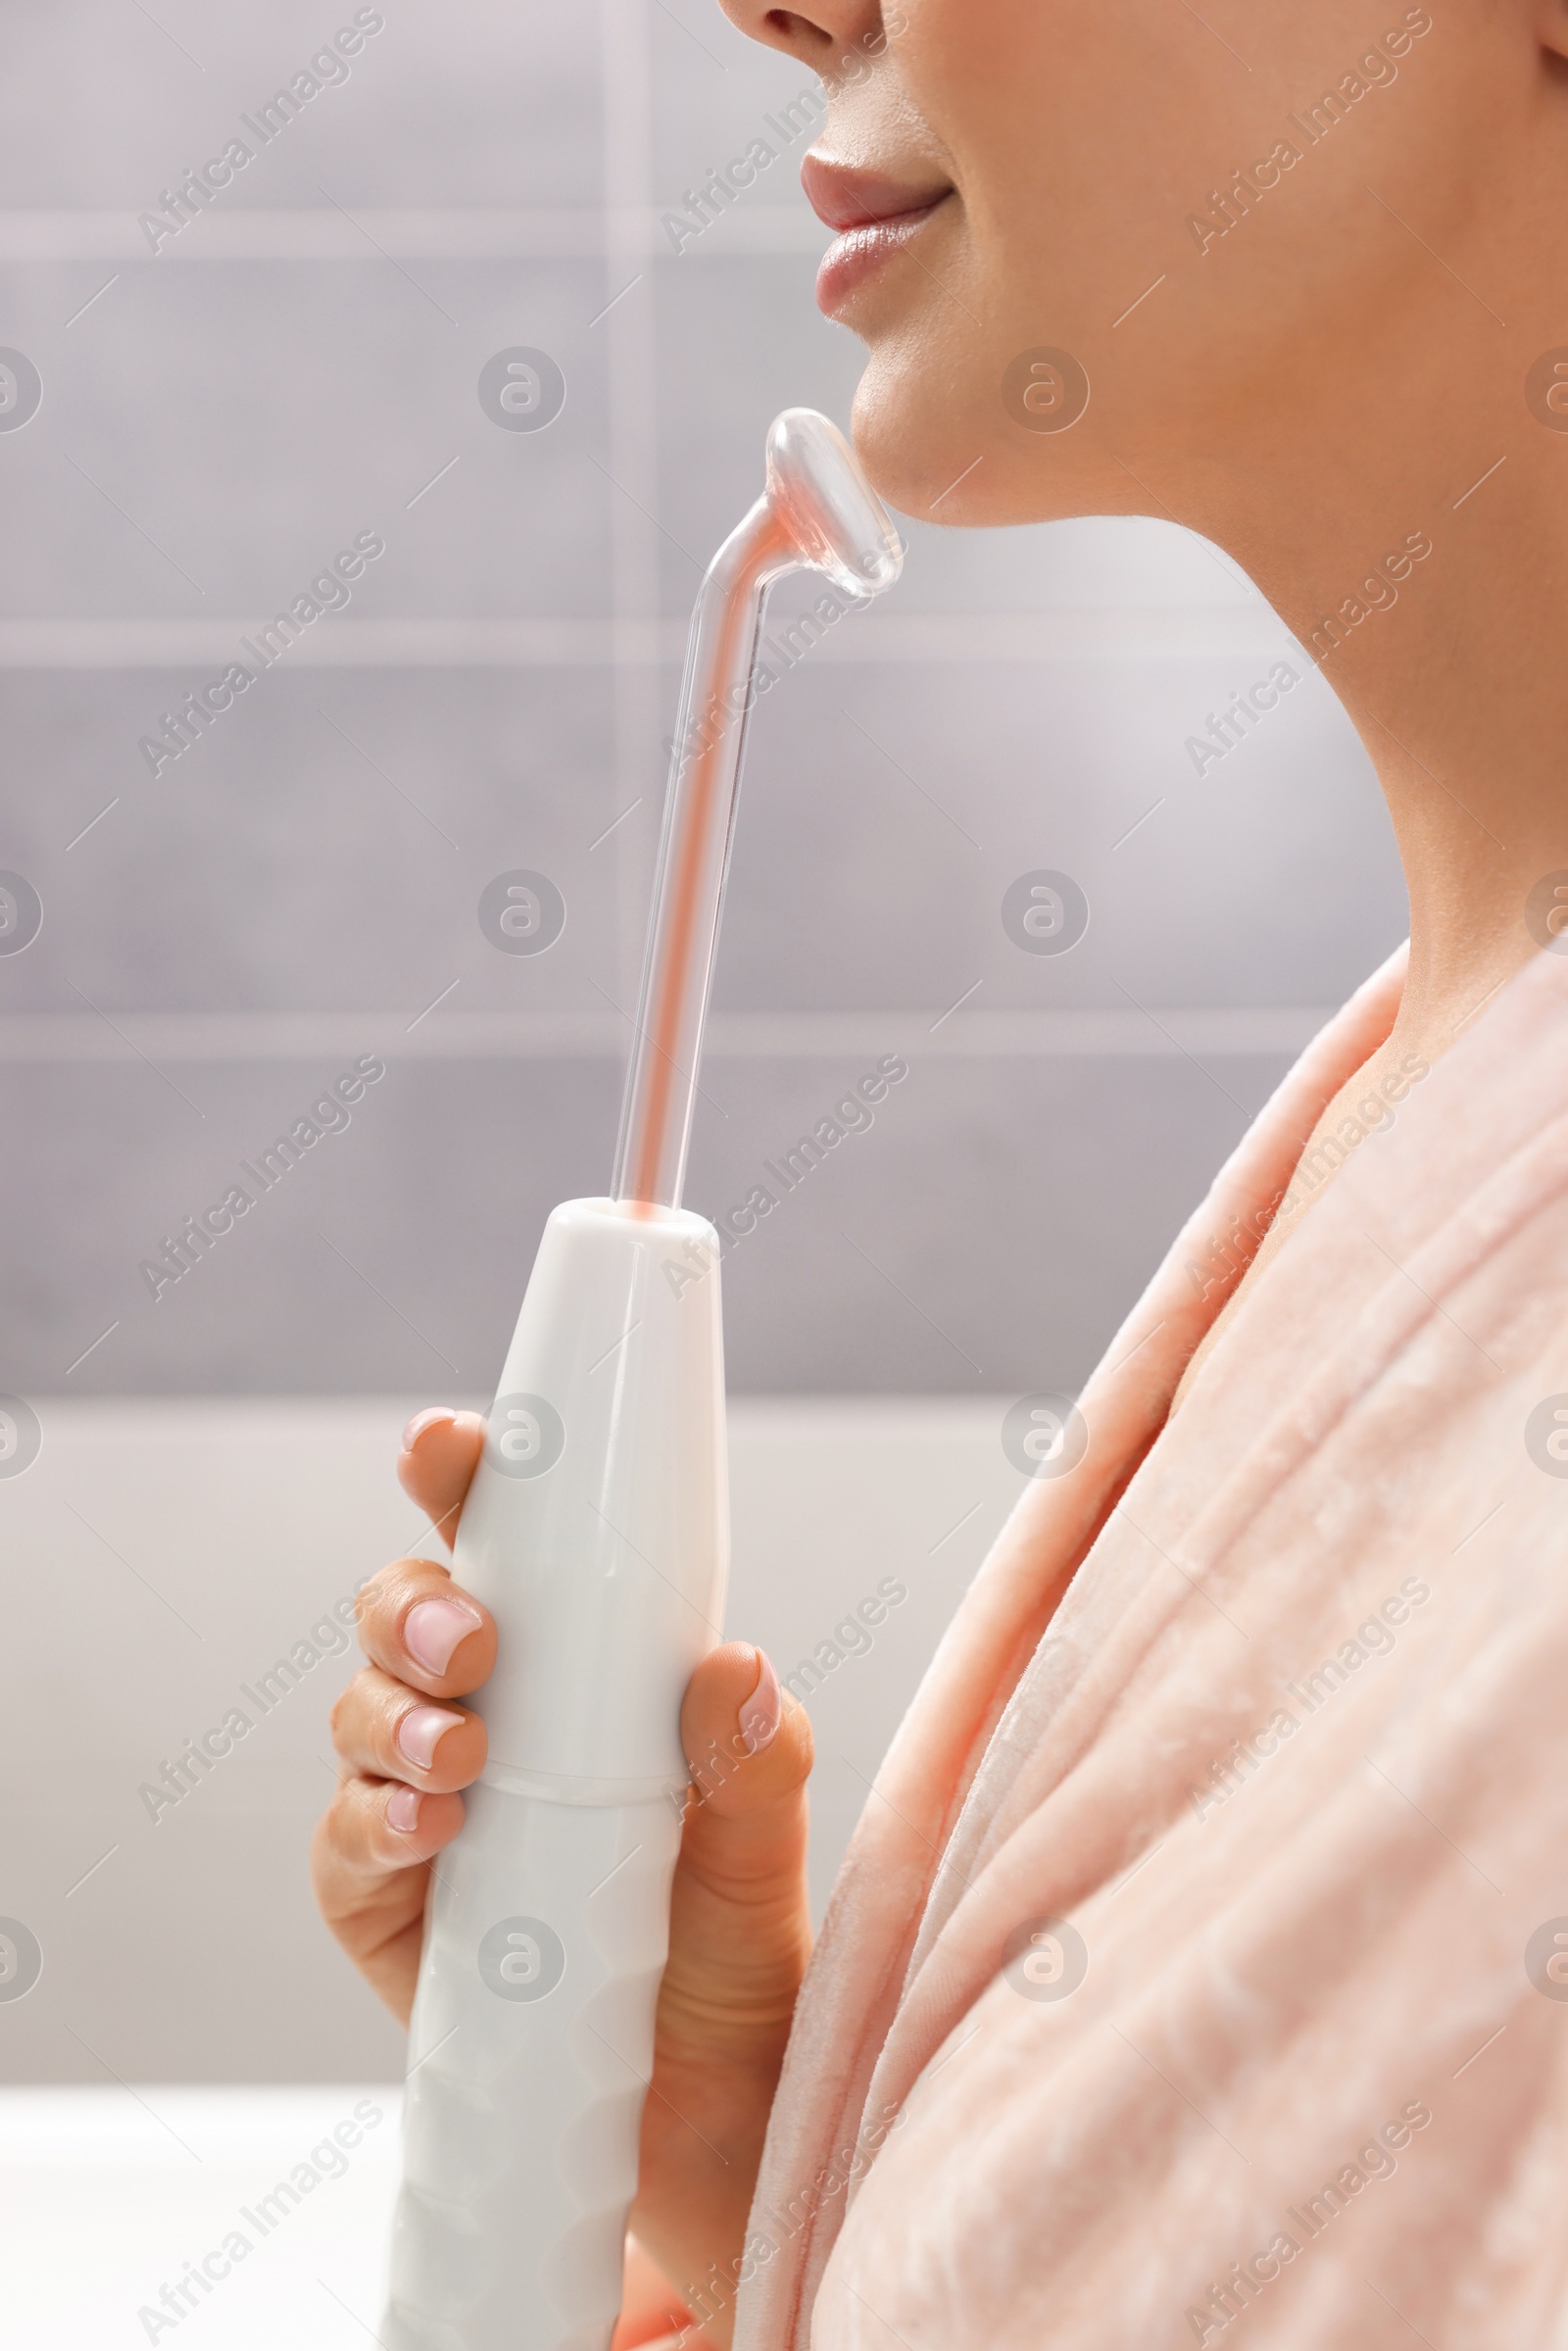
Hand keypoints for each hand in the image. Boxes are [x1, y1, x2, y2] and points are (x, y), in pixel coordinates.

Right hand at [310, 1406, 813, 2346]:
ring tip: (461, 1752)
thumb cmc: (732, 1957)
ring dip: (393, 1711)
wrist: (708, 2124)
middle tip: (473, 1639)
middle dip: (417, 1603)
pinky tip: (424, 1826)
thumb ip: (760, 1763)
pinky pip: (344, 1844)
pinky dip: (370, 1821)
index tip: (449, 1445)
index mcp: (578, 1672)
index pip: (509, 1548)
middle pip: (405, 1614)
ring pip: (360, 1711)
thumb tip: (734, 1671)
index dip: (465, 1483)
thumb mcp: (768, 1853)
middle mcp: (490, 1722)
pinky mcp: (386, 1910)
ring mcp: (427, 1809)